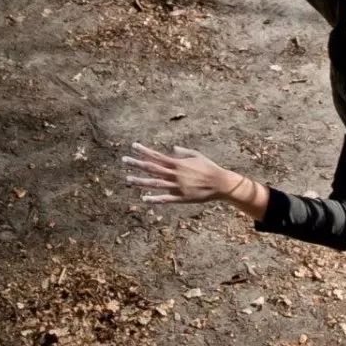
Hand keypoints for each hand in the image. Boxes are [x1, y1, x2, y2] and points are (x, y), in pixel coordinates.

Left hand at [123, 143, 237, 203]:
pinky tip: (144, 199)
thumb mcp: (197, 155)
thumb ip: (183, 152)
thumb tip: (172, 149)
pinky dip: (154, 199)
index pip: (157, 156)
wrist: (221, 183)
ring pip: (155, 184)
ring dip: (141, 181)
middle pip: (152, 168)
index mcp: (178, 163)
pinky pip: (165, 199)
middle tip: (124, 160)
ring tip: (128, 179)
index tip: (133, 146)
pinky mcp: (181, 198)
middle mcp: (175, 174)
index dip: (144, 151)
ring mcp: (177, 187)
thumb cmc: (209, 167)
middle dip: (137, 164)